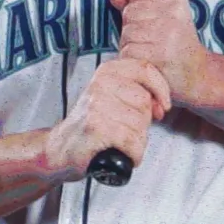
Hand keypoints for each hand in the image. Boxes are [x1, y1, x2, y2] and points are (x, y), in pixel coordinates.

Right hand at [45, 57, 171, 179]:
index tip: (163, 106)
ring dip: (136, 141)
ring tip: (118, 142)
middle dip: (143, 123)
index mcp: (107, 72)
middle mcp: (100, 85)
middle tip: (125, 130)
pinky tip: (120, 154)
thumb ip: (136, 92)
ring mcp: (97, 105)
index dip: (161, 89)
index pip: (145, 69)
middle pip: (145, 102)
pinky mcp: (96, 128)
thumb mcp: (111, 97)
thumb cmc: (89, 126)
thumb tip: (161, 104)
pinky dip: (132, 154)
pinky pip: (132, 142)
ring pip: (140, 125)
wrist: (60, 149)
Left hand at [111, 0, 209, 106]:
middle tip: (154, 39)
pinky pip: (127, 52)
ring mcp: (166, 33)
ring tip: (152, 51)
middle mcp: (174, 12)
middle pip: (129, 12)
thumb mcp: (165, 14)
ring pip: (126, 33)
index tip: (154, 19)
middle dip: (135, 28)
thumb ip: (139, 2)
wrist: (196, 74)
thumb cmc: (179, 45)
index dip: (139, 7)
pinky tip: (150, 61)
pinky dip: (133, 60)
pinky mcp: (158, 54)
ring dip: (133, 45)